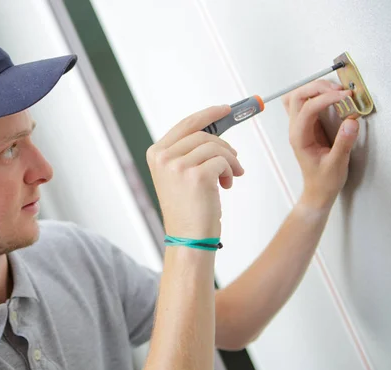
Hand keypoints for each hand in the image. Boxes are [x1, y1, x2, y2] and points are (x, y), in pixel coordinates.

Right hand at [146, 106, 243, 237]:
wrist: (188, 238)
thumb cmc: (188, 208)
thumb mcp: (179, 174)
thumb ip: (190, 151)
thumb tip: (217, 126)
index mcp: (156, 154)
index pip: (186, 124)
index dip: (209, 114)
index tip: (226, 109)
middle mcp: (163, 157)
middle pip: (204, 134)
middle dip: (224, 146)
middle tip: (234, 161)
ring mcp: (178, 166)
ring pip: (216, 147)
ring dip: (230, 161)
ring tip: (229, 177)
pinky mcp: (196, 176)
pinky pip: (223, 161)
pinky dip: (231, 172)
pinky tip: (226, 185)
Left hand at [282, 80, 359, 209]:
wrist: (318, 190)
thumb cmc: (324, 180)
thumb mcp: (337, 164)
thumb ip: (343, 143)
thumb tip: (350, 122)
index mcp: (299, 138)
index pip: (307, 108)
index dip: (326, 98)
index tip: (345, 97)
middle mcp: (295, 129)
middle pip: (297, 97)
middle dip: (317, 88)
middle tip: (340, 90)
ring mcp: (299, 126)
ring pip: (297, 97)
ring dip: (314, 89)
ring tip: (336, 91)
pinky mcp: (307, 125)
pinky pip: (305, 103)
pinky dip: (317, 94)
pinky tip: (332, 96)